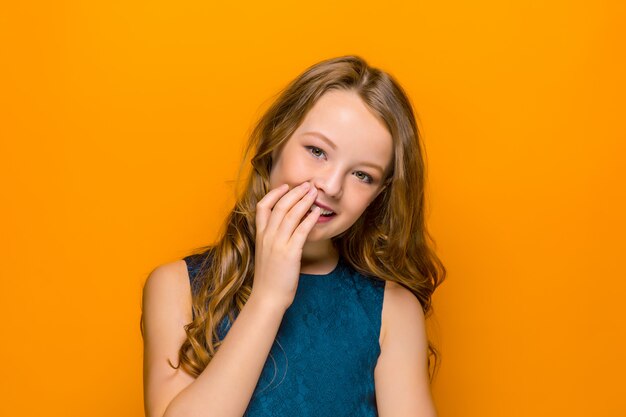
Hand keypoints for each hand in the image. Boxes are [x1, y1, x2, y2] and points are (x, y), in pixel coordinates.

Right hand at [250, 181, 320, 310]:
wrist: (267, 297)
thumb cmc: (269, 278)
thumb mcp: (265, 254)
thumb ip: (271, 239)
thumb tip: (284, 229)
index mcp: (260, 235)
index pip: (262, 206)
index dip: (274, 193)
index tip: (286, 186)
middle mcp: (267, 236)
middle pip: (280, 206)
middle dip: (295, 192)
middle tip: (307, 185)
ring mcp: (278, 244)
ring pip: (291, 214)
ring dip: (304, 201)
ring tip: (314, 193)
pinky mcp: (290, 253)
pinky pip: (301, 230)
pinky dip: (310, 219)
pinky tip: (317, 213)